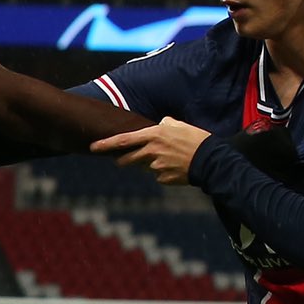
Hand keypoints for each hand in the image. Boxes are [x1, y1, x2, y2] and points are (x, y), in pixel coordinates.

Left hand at [90, 116, 211, 184]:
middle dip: (123, 160)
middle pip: (127, 159)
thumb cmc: (195, 139)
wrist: (210, 160)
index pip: (123, 140)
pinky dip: (163, 172)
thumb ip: (164, 124)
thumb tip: (158, 124)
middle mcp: (151, 152)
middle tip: (123, 159)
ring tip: (167, 158)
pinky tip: (176, 166)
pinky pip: (157, 175)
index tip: (93, 147)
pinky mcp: (163, 179)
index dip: (106, 144)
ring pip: (144, 167)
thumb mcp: (179, 125)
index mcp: (154, 135)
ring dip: (148, 163)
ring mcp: (156, 167)